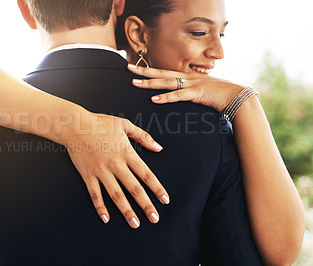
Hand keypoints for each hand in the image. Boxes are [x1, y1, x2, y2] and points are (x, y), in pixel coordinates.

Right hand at [65, 112, 168, 228]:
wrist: (75, 125)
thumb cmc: (100, 123)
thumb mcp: (124, 124)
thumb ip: (143, 136)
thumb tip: (159, 147)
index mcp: (127, 153)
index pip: (146, 174)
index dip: (157, 188)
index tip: (165, 200)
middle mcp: (116, 164)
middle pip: (134, 188)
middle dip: (146, 205)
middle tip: (154, 219)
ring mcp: (101, 171)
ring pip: (116, 195)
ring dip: (126, 210)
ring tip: (135, 223)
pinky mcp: (88, 175)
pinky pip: (95, 194)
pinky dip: (100, 207)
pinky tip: (106, 218)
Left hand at [128, 64, 243, 111]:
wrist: (236, 96)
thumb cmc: (218, 95)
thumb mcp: (201, 91)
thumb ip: (189, 92)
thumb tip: (179, 96)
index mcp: (187, 77)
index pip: (164, 72)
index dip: (149, 70)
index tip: (135, 68)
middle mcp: (187, 77)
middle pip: (161, 73)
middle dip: (143, 71)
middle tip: (128, 68)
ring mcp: (191, 84)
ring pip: (166, 82)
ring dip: (149, 83)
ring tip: (135, 83)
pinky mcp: (196, 93)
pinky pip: (178, 95)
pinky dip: (165, 97)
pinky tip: (154, 99)